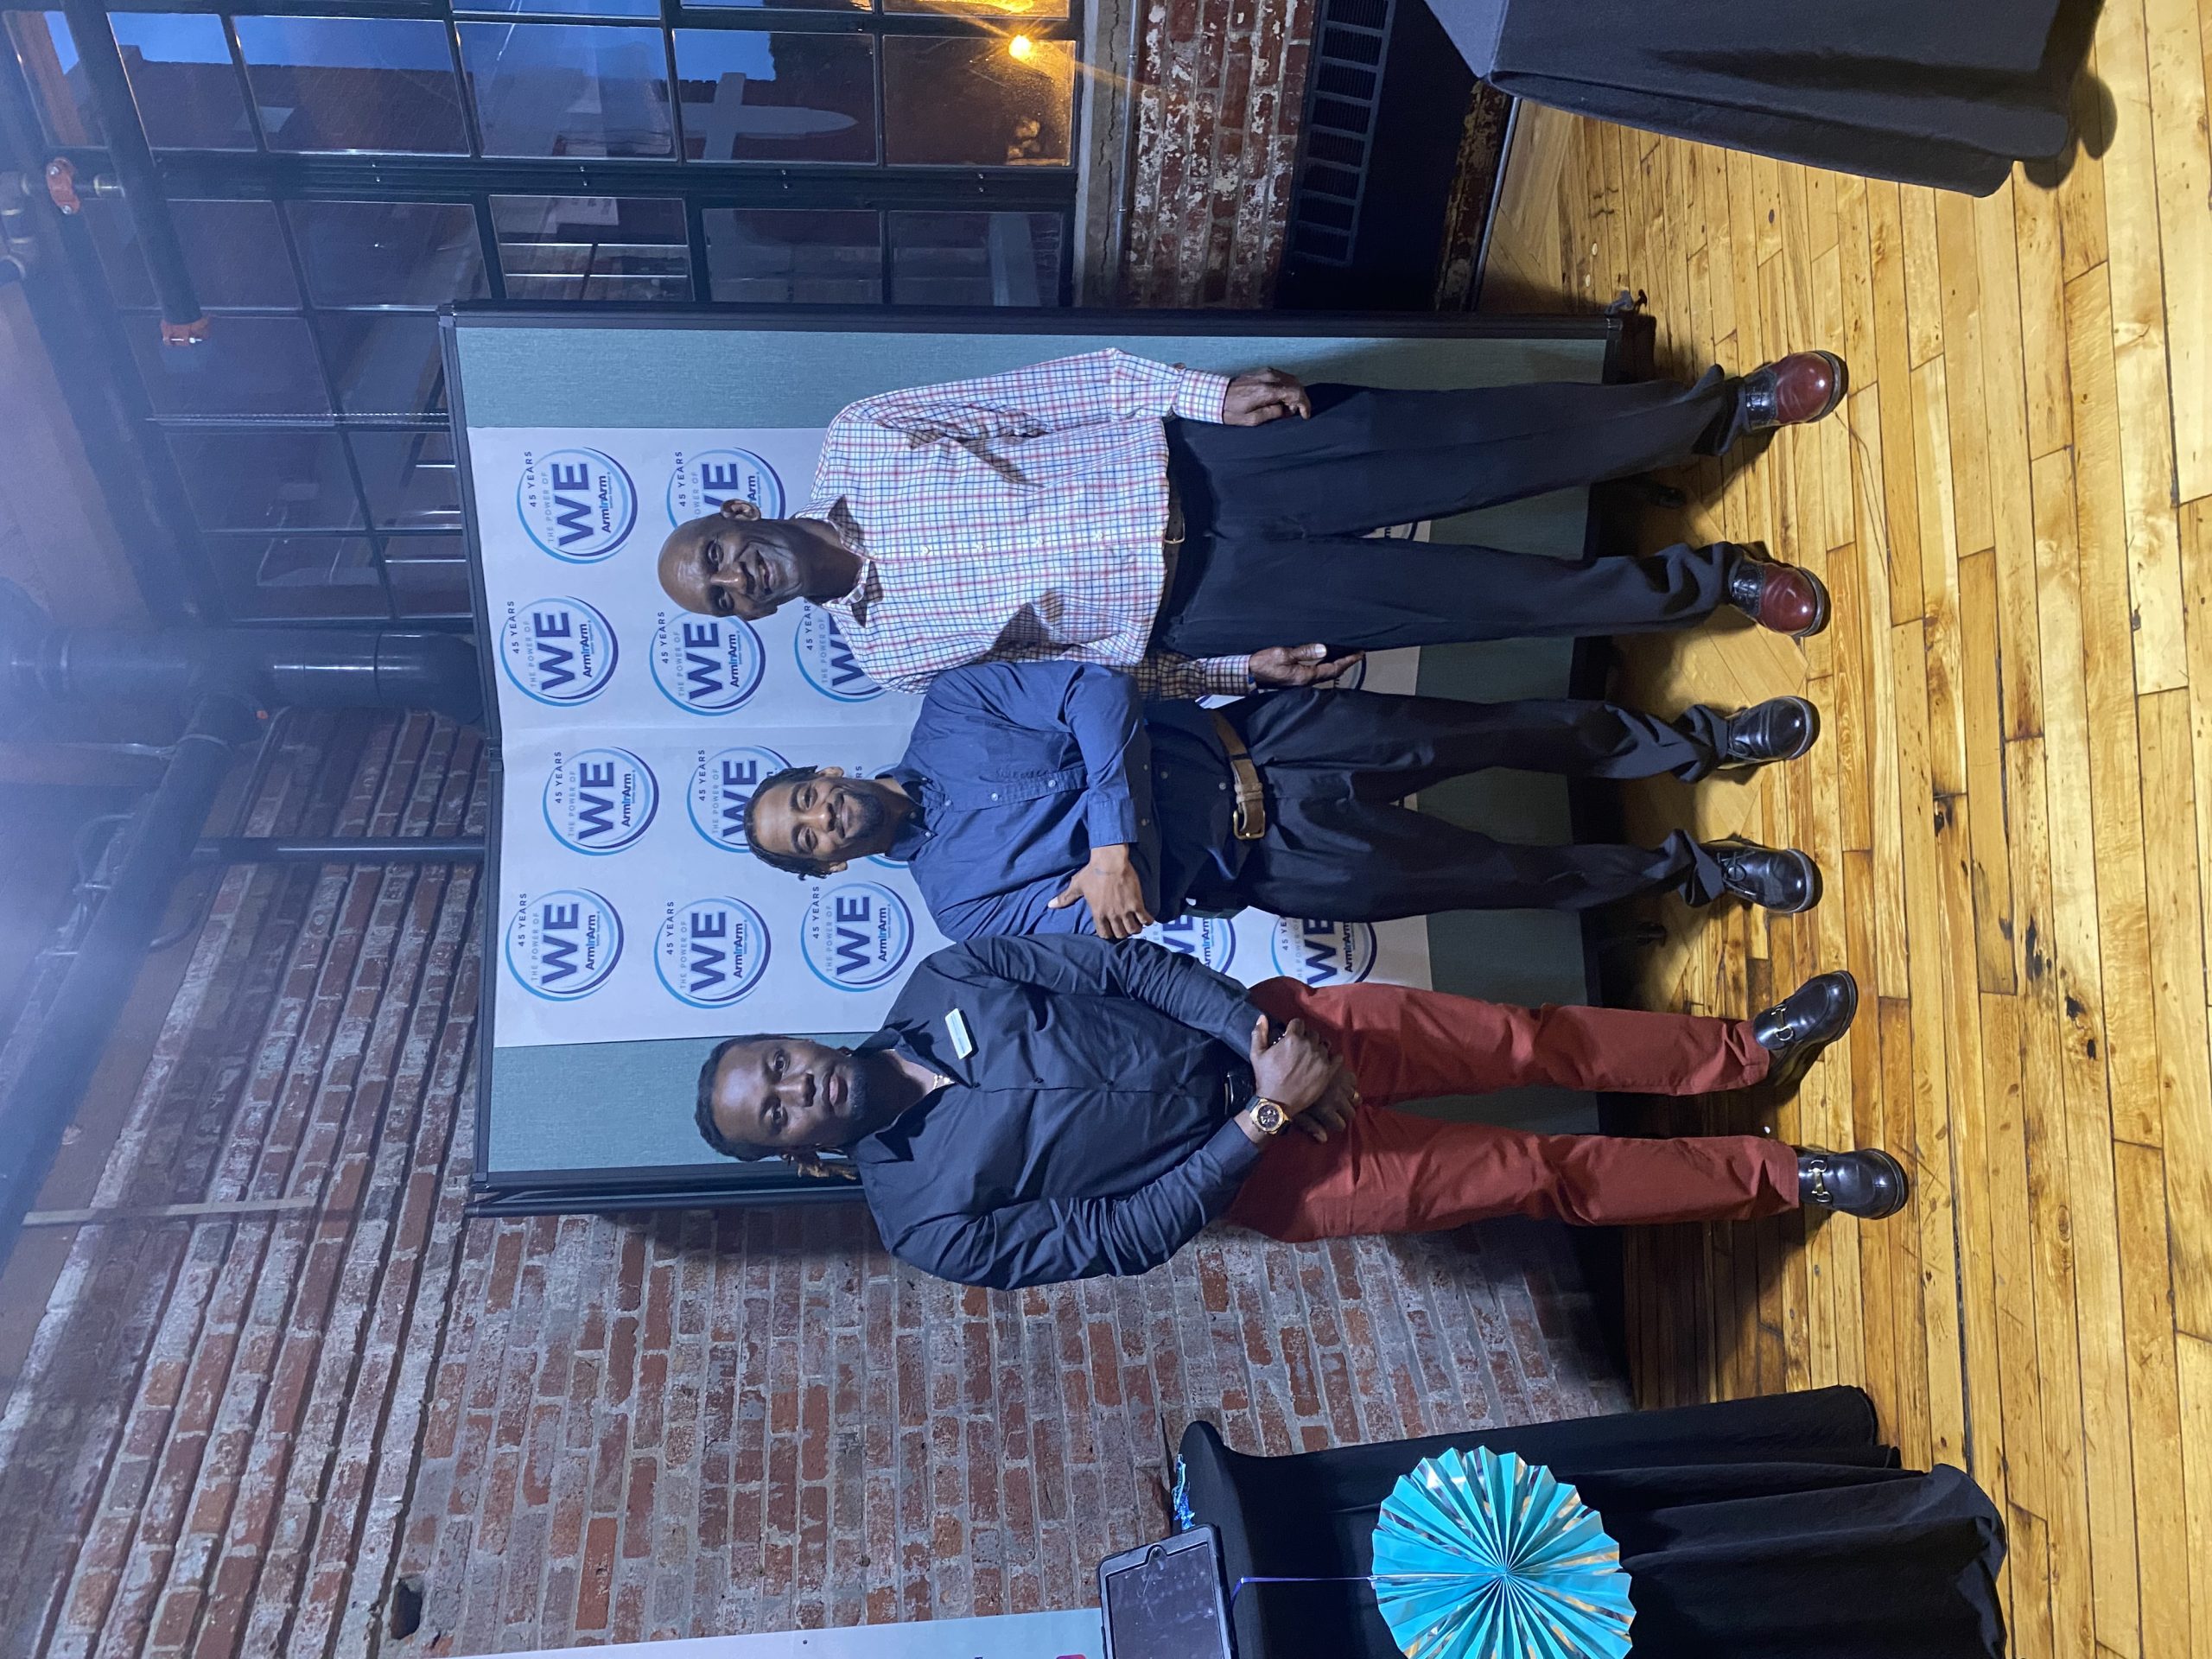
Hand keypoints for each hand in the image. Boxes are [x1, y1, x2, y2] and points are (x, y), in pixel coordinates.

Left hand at [1047, 844, 1153, 939]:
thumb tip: (1050, 905)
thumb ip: (1065, 898)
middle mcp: (1112, 915)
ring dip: (1135, 929)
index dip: (1108, 934)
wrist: (1109, 861)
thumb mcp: (1077, 886)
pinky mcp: (1137, 903)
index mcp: (1097, 913)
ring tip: (1136, 924)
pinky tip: (1147, 919)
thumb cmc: (1092, 872)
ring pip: (1133, 930)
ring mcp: (1125, 910)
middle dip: (1122, 933)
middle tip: (1124, 927)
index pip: (1104, 934)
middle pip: (1120, 934)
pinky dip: (1147, 921)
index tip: (1111, 930)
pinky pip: (1145, 919)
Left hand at [1222, 368, 1310, 425]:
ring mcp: (1266, 372)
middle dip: (1299, 400)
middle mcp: (1268, 378)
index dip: (1304, 405)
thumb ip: (1272, 414)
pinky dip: (1287, 387)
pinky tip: (1280, 398)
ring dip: (1293, 393)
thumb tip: (1285, 410)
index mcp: (1266, 391)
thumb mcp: (1251, 420)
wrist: (1217, 395)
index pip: (1295, 392)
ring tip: (1285, 406)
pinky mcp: (1263, 371)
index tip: (1304, 414)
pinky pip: (1283, 377)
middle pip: (1296, 384)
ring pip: (1291, 379)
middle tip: (1292, 412)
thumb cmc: (1231, 409)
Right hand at [1246, 1015, 1339, 1115]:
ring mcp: (1320, 1058)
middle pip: (1312, 1033)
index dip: (1294, 1029)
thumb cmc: (1266, 1078)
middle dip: (1306, 1038)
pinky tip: (1325, 1062)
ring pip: (1324, 1044)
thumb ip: (1259, 1033)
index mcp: (1292, 1038)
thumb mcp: (1257, 1055)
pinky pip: (1337, 1057)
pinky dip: (1333, 1058)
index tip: (1291, 1037)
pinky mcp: (1328, 1071)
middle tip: (1300, 1049)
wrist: (1277, 1103)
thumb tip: (1262, 1017)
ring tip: (1312, 1056)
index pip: (1298, 1023)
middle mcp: (1309, 1045)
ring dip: (1319, 1047)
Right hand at [1248, 644, 1363, 687]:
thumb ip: (1304, 651)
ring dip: (1335, 665)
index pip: (1333, 669)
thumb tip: (1324, 649)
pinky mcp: (1295, 680)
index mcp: (1305, 676)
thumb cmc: (1262, 663)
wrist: (1248, 673)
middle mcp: (1305, 681)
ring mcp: (1300, 682)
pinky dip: (1325, 666)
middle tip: (1356, 654)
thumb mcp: (1283, 653)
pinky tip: (1325, 660)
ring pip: (1324, 674)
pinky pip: (1316, 673)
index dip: (1347, 661)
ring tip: (1344, 655)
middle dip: (1345, 663)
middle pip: (1331, 673)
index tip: (1359, 653)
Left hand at [1293, 1063, 1359, 1142]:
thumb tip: (1324, 1139)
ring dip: (1349, 1100)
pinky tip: (1342, 1085)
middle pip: (1351, 1113)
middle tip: (1337, 1111)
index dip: (1335, 1125)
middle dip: (1344, 1114)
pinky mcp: (1342, 1070)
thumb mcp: (1296, 1111)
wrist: (1288, 1065)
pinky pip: (1354, 1081)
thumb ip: (1310, 1126)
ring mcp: (1341, 1084)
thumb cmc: (1288, 1093)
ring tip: (1341, 1098)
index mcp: (1325, 1110)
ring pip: (1356, 1098)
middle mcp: (1337, 1098)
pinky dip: (1350, 1084)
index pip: (1340, 1125)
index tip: (1330, 1121)